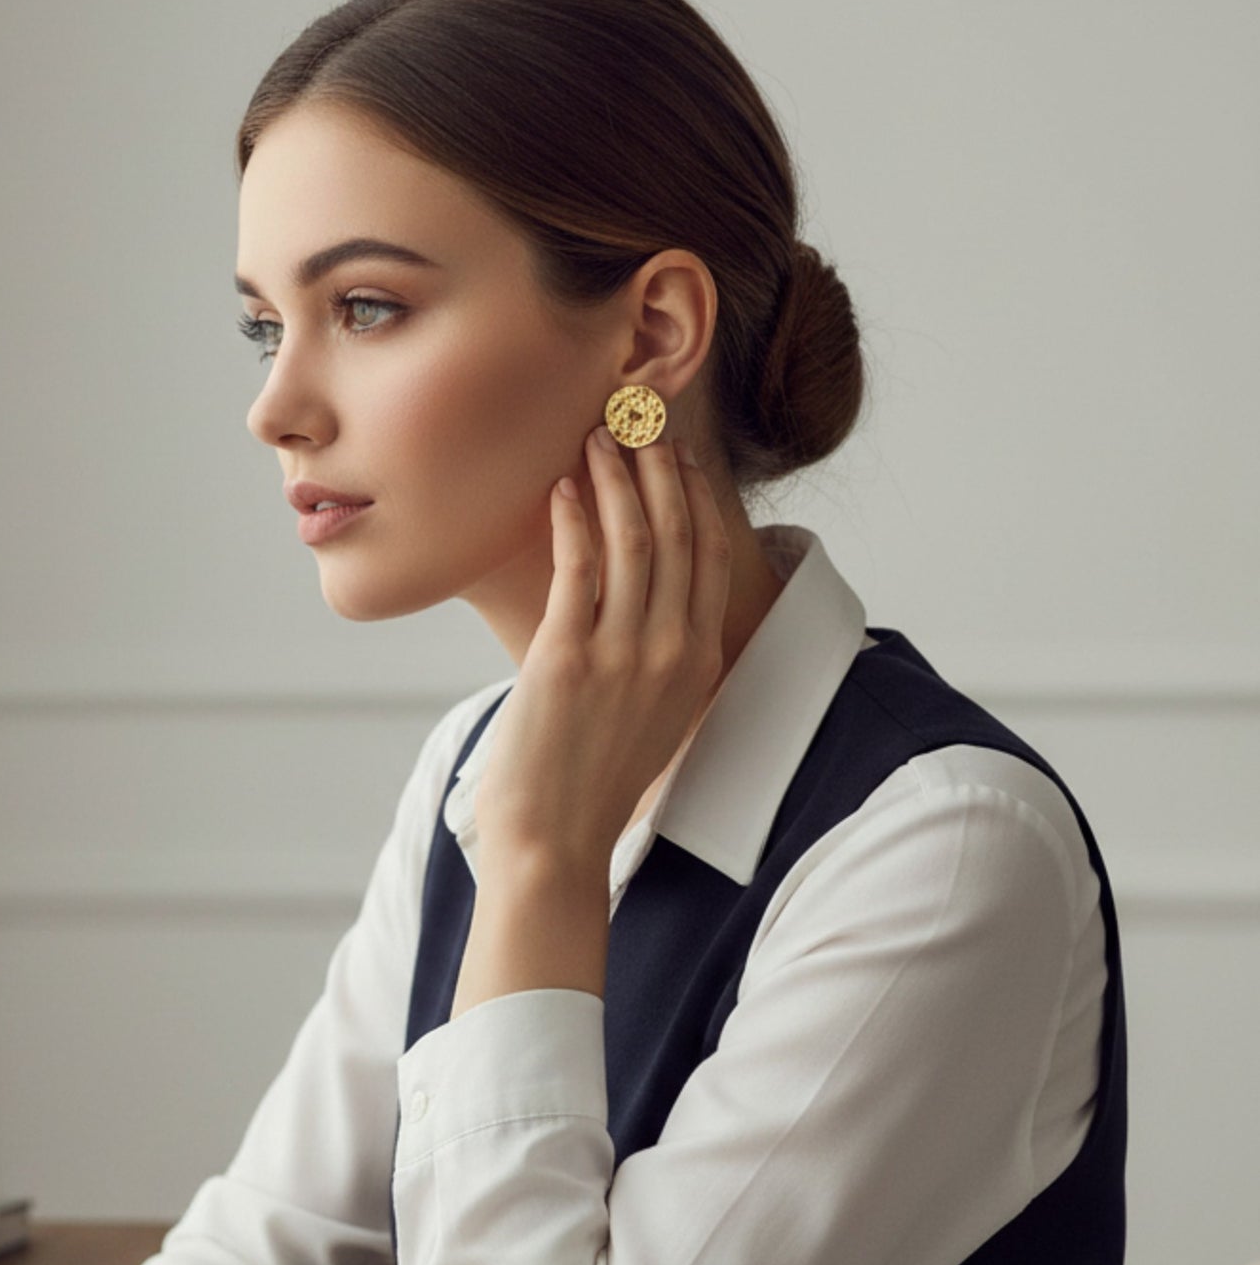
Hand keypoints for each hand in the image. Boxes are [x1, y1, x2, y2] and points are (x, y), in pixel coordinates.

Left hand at [474, 426, 731, 884]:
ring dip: (613, 478)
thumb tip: (645, 614)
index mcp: (699, 662)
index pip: (709, 556)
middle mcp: (673, 651)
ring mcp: (625, 654)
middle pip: (677, 534)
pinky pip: (579, 567)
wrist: (554, 841)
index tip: (676, 456)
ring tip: (595, 437)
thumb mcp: (652, 720)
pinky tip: (562, 488)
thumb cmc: (590, 784)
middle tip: (634, 424)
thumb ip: (660, 664)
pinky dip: (573, 519)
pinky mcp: (570, 657)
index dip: (694, 496)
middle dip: (657, 469)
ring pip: (632, 539)